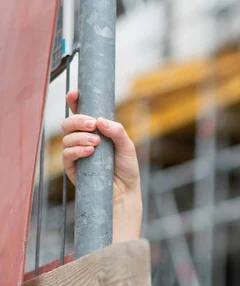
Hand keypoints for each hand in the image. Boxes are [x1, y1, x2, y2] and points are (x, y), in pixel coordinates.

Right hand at [62, 90, 142, 241]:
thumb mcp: (128, 146)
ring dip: (80, 137)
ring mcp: (76, 153)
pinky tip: (89, 151)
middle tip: (92, 124)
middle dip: (78, 120)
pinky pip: (67, 155)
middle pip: (69, 123)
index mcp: (96, 131)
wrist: (125, 192)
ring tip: (96, 143)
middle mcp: (83, 140)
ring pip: (66, 138)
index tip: (75, 94)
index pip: (81, 112)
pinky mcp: (72, 168)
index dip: (74, 101)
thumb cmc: (126, 168)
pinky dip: (76, 150)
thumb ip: (117, 131)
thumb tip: (101, 120)